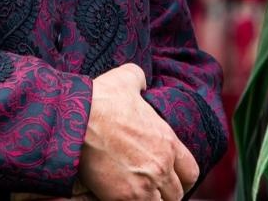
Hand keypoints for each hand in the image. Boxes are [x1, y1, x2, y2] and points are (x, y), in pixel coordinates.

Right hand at [76, 63, 198, 200]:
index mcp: (167, 141)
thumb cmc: (100, 99)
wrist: (76, 119)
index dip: (181, 177)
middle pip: (176, 193)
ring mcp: (146, 184)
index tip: (169, 178)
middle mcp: (162, 165)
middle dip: (164, 192)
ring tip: (137, 194)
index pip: (190, 172)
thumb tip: (141, 80)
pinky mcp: (126, 197)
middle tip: (150, 189)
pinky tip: (122, 197)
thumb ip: (139, 79)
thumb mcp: (125, 79)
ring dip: (151, 200)